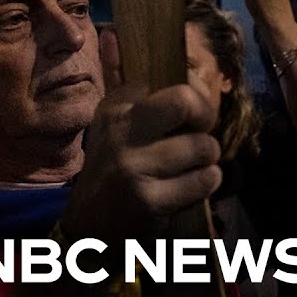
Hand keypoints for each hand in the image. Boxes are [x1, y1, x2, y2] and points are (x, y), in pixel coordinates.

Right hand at [60, 85, 221, 250]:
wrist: (89, 230)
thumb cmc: (116, 171)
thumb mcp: (120, 129)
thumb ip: (148, 100)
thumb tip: (165, 66)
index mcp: (115, 108)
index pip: (172, 82)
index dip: (196, 95)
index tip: (193, 113)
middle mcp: (120, 132)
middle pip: (184, 100)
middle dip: (205, 115)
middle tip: (201, 133)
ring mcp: (131, 166)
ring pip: (203, 146)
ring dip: (207, 159)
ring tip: (191, 167)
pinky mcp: (148, 200)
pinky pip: (204, 180)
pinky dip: (206, 183)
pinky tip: (187, 189)